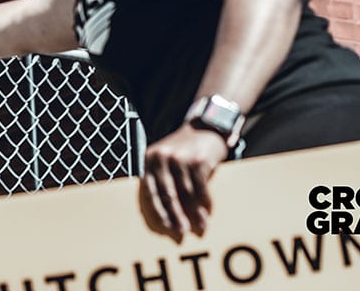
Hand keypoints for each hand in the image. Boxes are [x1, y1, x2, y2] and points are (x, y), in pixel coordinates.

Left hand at [140, 122, 229, 240]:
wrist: (206, 126)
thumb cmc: (185, 150)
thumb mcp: (167, 158)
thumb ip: (162, 178)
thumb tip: (166, 213)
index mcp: (150, 159)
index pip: (151, 191)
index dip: (159, 211)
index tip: (166, 226)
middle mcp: (161, 158)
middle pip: (168, 194)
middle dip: (176, 216)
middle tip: (182, 232)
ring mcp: (180, 158)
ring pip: (186, 193)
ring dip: (195, 213)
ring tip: (201, 225)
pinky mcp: (197, 160)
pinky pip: (201, 187)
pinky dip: (206, 202)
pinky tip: (209, 211)